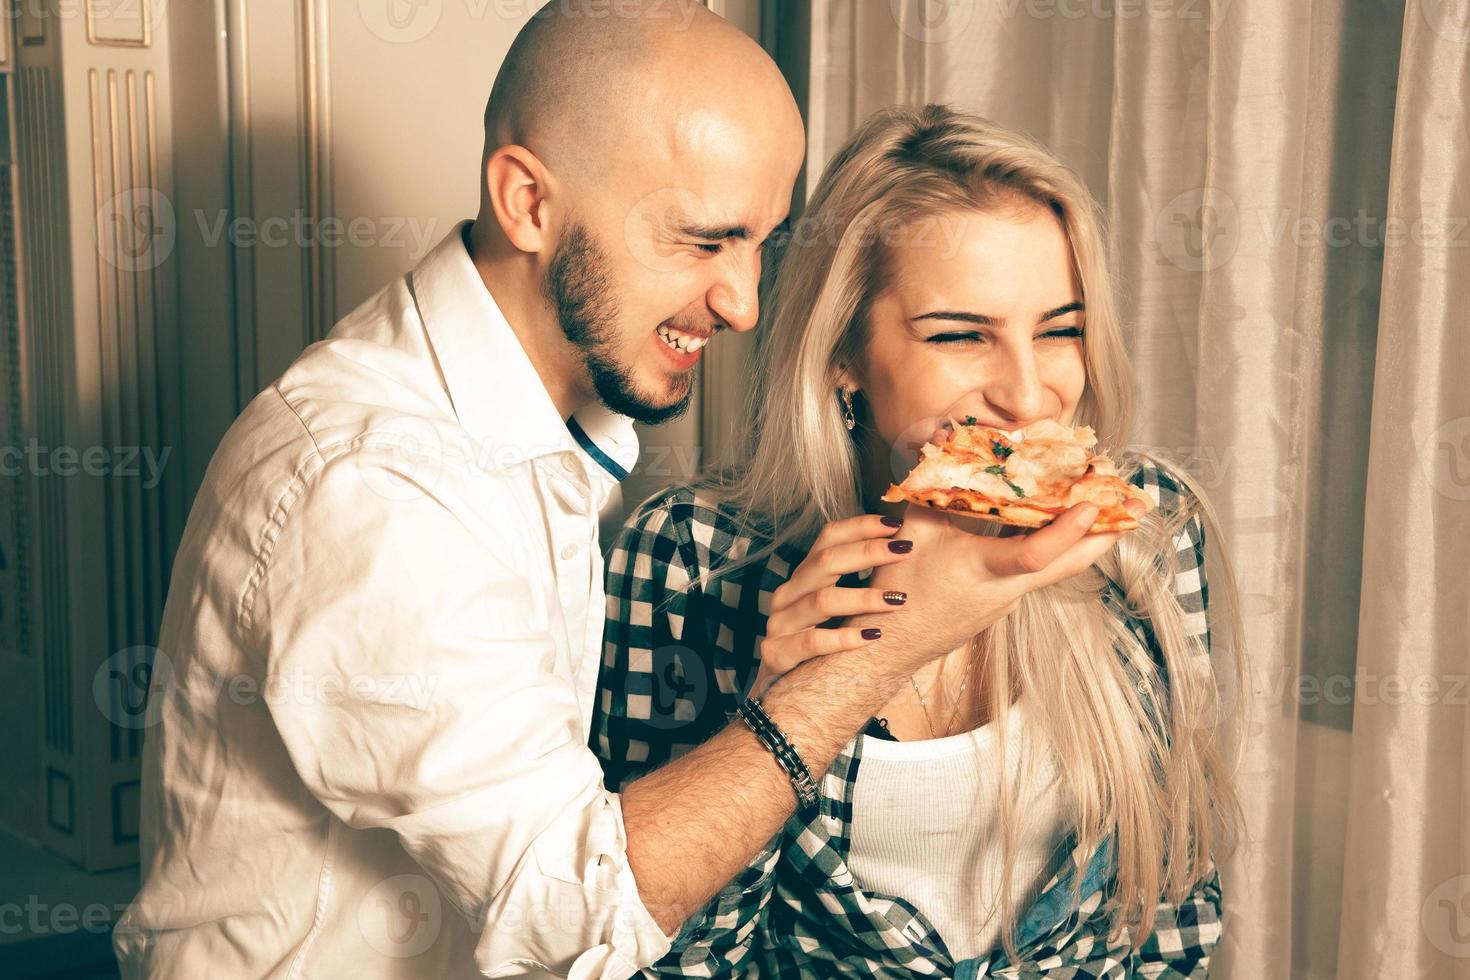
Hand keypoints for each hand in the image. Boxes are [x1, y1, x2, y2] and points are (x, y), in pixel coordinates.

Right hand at [750, 514, 914, 696]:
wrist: (784, 695)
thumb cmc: (826, 648)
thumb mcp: (842, 611)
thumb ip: (865, 582)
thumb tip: (910, 553)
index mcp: (805, 577)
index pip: (828, 538)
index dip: (860, 526)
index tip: (896, 524)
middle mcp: (789, 594)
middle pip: (825, 561)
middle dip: (868, 552)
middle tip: (905, 551)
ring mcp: (779, 623)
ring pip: (821, 601)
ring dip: (863, 598)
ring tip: (898, 601)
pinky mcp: (776, 653)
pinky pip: (811, 642)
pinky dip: (844, 638)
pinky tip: (872, 636)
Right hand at [856, 498, 1144, 677]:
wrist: (895, 644)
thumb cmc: (902, 588)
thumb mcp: (911, 529)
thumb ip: (931, 483)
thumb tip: (943, 437)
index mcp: (984, 569)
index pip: (1036, 553)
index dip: (1068, 529)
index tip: (1094, 502)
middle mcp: (1008, 588)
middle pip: (1071, 564)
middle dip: (1107, 531)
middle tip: (1135, 501)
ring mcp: (1011, 597)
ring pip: (1061, 566)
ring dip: (1089, 535)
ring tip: (1113, 503)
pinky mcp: (1007, 599)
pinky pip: (1042, 568)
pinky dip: (1059, 542)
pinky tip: (1060, 518)